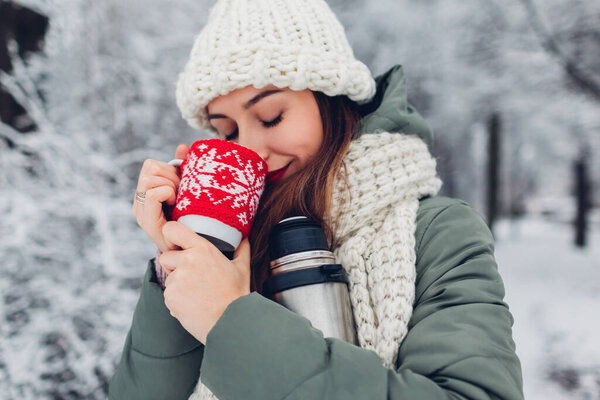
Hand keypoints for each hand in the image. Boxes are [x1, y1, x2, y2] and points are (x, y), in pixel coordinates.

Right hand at [133, 143, 189, 252]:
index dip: (169, 169)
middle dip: (170, 175)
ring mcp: (140, 210)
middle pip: (149, 168)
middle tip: (181, 192)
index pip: (151, 165)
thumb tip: (183, 146)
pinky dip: (166, 194)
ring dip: (169, 185)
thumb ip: (183, 169)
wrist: (192, 248)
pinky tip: (174, 205)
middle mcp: (140, 200)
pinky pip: (153, 193)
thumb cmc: (191, 219)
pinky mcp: (146, 221)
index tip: (181, 184)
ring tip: (177, 200)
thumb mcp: (188, 189)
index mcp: (147, 191)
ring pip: (149, 179)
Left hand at [159, 221, 251, 343]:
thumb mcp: (242, 267)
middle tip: (194, 277)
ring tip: (198, 294)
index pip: (172, 229)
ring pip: (169, 278)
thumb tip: (243, 238)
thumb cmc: (236, 294)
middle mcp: (187, 261)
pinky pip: (169, 295)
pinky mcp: (170, 296)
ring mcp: (177, 279)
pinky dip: (177, 300)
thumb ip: (241, 249)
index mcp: (203, 249)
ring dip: (178, 285)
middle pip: (166, 256)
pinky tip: (194, 305)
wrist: (230, 322)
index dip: (170, 235)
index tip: (175, 243)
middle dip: (174, 266)